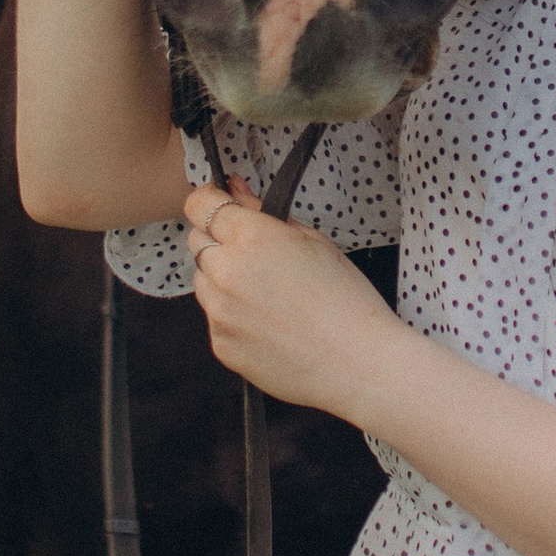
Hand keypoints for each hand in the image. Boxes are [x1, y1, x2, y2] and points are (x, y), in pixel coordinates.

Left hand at [184, 179, 407, 414]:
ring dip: (223, 278)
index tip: (219, 203)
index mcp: (251, 239)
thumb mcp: (313, 241)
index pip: (200, 206)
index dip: (209, 201)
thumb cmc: (346, 301)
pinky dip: (233, 315)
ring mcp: (219, 313)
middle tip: (256, 253)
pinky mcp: (221, 344)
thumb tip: (236, 190)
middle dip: (219, 240)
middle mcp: (226, 273)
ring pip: (203, 281)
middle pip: (197, 242)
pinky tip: (269, 322)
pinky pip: (215, 318)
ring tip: (268, 294)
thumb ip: (264, 212)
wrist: (358, 364)